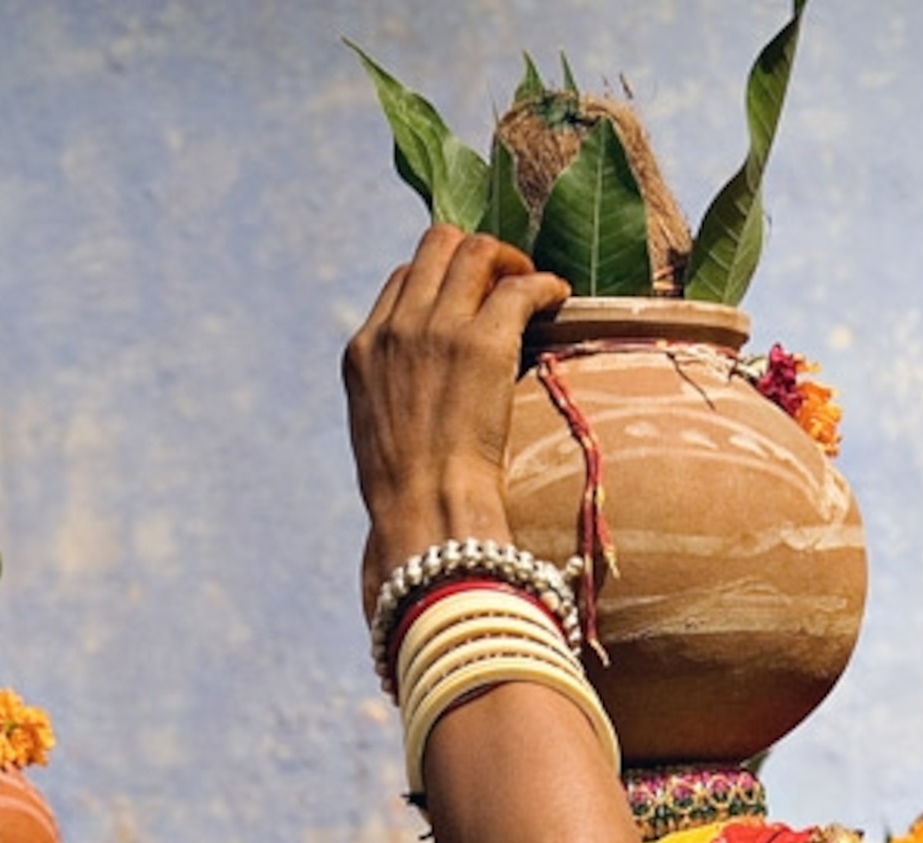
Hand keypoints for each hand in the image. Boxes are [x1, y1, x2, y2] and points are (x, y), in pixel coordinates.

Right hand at [344, 226, 569, 611]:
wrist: (426, 516)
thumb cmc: (408, 499)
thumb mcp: (379, 437)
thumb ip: (394, 397)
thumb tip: (422, 401)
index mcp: (364, 350)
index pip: (403, 279)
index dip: (442, 281)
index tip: (471, 301)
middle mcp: (396, 329)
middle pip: (437, 246)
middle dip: (476, 255)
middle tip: (507, 283)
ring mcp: (438, 330)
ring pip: (477, 251)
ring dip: (512, 262)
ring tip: (534, 288)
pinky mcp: (483, 343)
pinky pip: (520, 285)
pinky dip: (544, 284)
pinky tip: (559, 298)